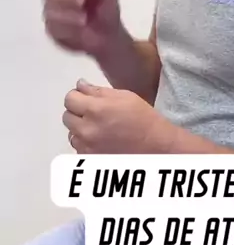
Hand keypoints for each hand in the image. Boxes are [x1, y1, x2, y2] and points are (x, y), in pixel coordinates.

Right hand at [43, 0, 124, 57]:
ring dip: (67, 14)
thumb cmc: (107, 12)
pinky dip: (67, 28)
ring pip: (49, 11)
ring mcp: (52, 17)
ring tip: (84, 18)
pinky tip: (80, 29)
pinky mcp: (53, 33)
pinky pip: (53, 29)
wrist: (110, 37)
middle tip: (82, 0)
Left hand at [63, 80, 177, 153]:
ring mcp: (86, 147)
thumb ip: (98, 91)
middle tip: (93, 112)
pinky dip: (85, 142)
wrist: (154, 146)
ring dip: (80, 128)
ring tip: (98, 127)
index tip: (84, 97)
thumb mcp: (124, 96)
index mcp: (96, 110)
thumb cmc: (142, 118)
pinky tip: (100, 139)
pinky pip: (78, 147)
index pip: (69, 99)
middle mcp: (87, 129)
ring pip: (71, 133)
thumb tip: (80, 85)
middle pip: (67, 116)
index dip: (76, 96)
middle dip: (77, 111)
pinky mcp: (89, 159)